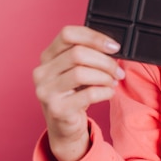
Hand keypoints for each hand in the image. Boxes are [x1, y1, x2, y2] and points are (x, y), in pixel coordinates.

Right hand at [33, 25, 124, 160]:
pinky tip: (108, 92)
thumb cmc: (75, 93)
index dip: (94, 37)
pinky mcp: (56, 109)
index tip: (114, 47)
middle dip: (105, 61)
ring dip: (105, 76)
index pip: (68, 34)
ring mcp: (46, 91)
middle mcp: (42, 72)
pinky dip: (105, 91)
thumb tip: (113, 47)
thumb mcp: (78, 70)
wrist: (65, 126)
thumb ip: (89, 55)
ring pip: (81, 73)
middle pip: (78, 53)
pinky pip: (88, 94)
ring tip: (113, 81)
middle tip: (118, 70)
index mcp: (47, 56)